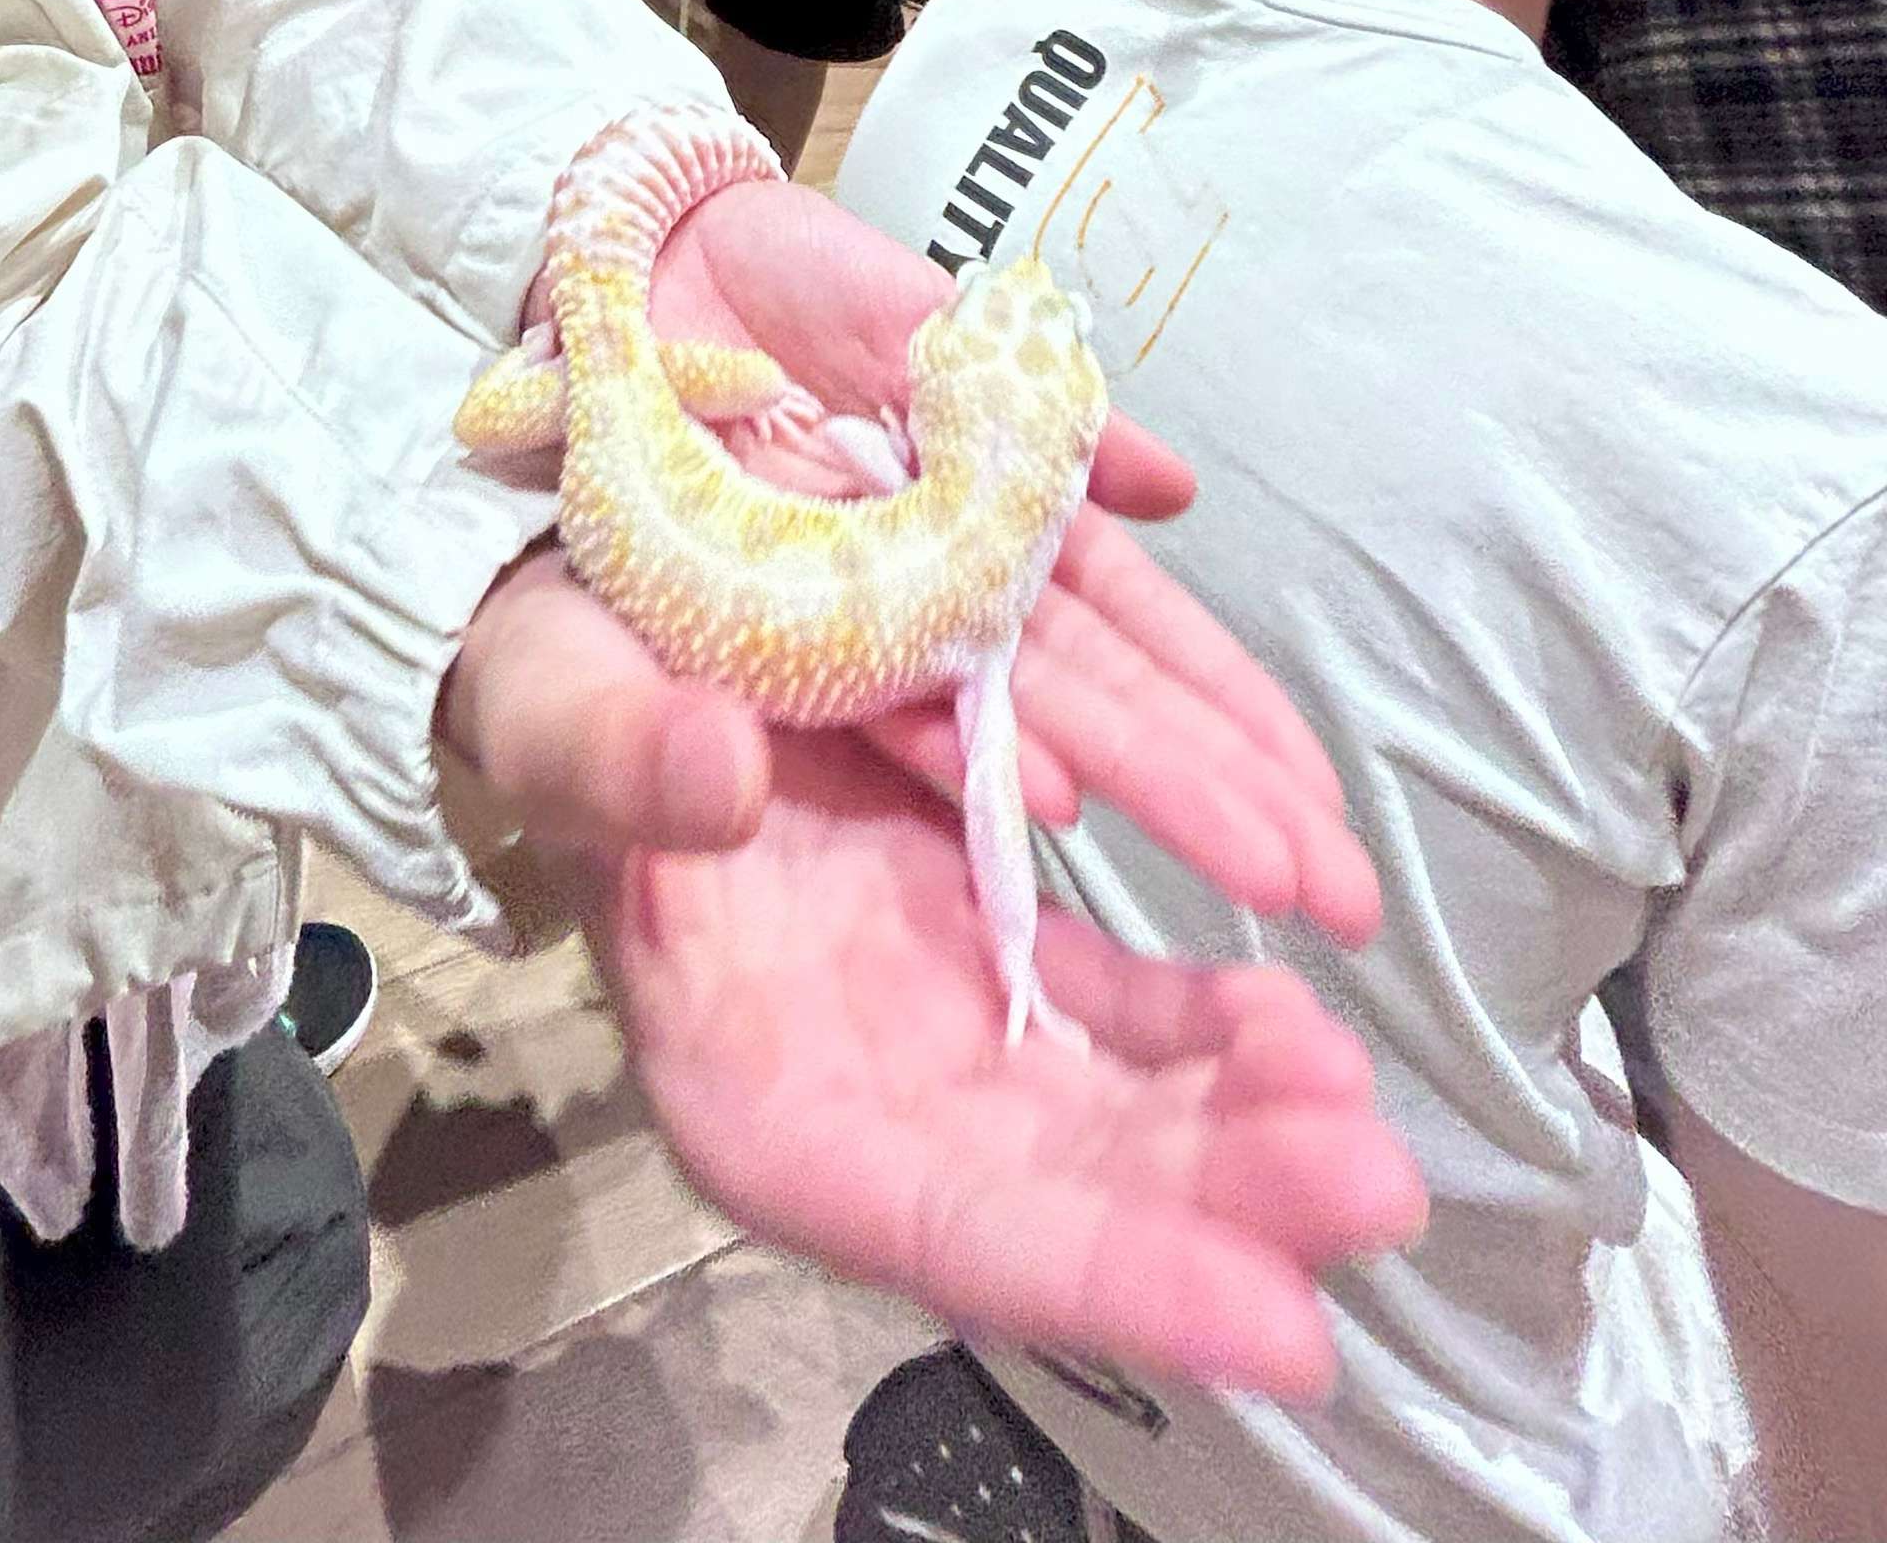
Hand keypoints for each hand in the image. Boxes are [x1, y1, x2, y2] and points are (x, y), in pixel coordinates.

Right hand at [440, 170, 1415, 1396]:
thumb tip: (717, 780)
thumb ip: (604, 748)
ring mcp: (932, 991)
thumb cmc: (542, 663)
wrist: (578, 590)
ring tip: (1357, 1105)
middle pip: (1053, 1179)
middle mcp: (851, 1055)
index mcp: (728, 1052)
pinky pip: (1118, 991)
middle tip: (1366, 1183)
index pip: (922, 1215)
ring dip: (1239, 1102)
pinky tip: (1298, 978)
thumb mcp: (542, 690)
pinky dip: (1211, 1005)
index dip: (1092, 1272)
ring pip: (1109, 1093)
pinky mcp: (981, 909)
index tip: (1263, 1317)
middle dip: (1214, 1197)